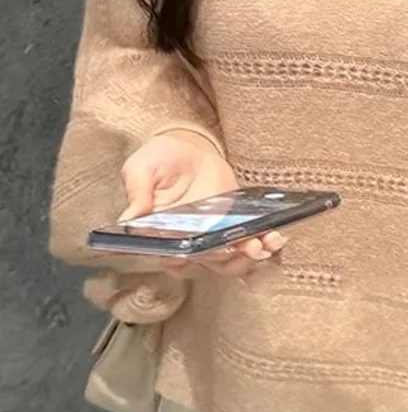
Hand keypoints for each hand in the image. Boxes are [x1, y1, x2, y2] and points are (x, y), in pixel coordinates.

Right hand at [120, 130, 286, 277]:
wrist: (188, 147)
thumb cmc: (160, 157)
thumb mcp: (141, 168)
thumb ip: (137, 192)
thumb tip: (128, 221)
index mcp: (158, 235)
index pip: (173, 258)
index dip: (194, 259)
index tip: (210, 252)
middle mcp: (185, 243)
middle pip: (208, 264)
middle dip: (232, 260)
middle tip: (250, 247)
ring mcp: (211, 238)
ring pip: (230, 261)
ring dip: (251, 257)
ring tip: (267, 242)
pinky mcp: (231, 229)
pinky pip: (246, 245)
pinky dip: (262, 246)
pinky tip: (276, 237)